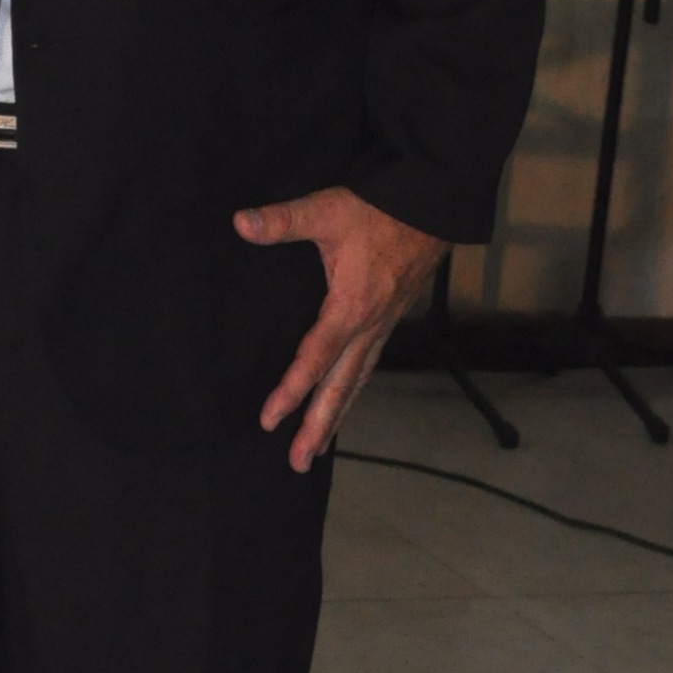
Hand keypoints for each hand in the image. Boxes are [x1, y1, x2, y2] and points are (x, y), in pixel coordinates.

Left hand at [234, 185, 445, 473]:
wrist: (432, 208)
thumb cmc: (379, 210)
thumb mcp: (327, 210)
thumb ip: (284, 220)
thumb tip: (240, 223)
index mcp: (350, 308)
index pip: (315, 360)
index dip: (290, 392)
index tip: (268, 421)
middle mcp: (368, 327)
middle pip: (340, 388)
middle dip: (318, 428)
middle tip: (298, 463)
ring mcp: (382, 327)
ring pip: (356, 383)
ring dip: (336, 417)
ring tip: (316, 449)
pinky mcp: (388, 320)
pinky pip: (367, 368)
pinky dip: (352, 392)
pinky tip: (342, 401)